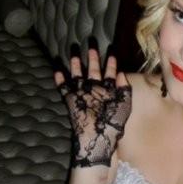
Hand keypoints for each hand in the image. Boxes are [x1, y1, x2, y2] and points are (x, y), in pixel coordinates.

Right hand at [55, 50, 131, 167]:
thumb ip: (124, 89)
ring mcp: (82, 96)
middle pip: (93, 71)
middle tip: (92, 45)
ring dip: (77, 66)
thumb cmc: (113, 124)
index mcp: (108, 92)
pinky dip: (60, 80)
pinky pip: (64, 89)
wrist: (99, 138)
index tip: (111, 52)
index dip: (111, 64)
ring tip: (74, 53)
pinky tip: (57, 71)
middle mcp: (95, 92)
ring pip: (78, 76)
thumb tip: (121, 73)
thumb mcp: (124, 105)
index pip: (110, 74)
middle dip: (93, 59)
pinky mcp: (71, 101)